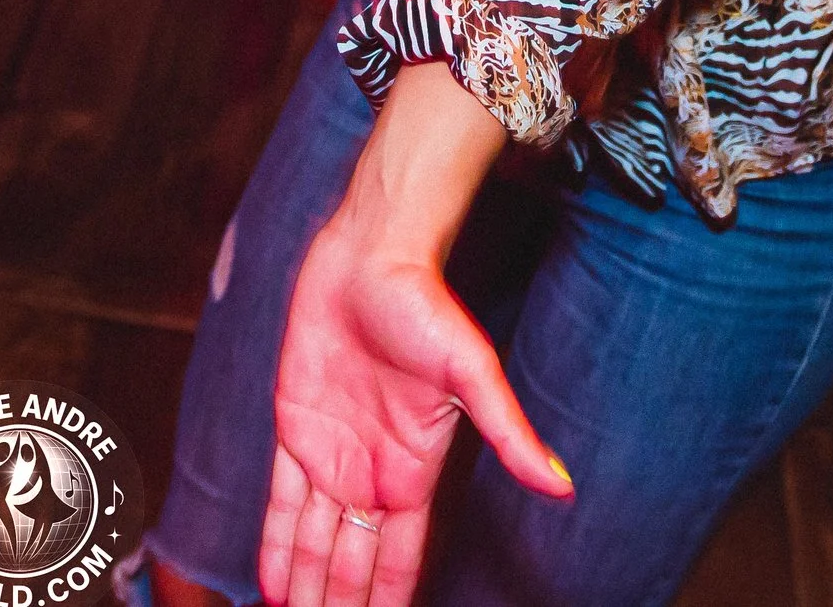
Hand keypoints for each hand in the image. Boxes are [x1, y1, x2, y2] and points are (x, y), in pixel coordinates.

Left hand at [261, 218, 570, 606]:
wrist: (369, 259)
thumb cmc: (429, 307)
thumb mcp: (475, 372)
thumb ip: (510, 434)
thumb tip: (562, 485)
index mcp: (415, 470)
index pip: (400, 558)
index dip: (388, 600)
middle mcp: (374, 473)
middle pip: (353, 563)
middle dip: (340, 605)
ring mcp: (333, 457)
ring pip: (314, 545)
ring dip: (306, 591)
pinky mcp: (297, 434)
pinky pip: (281, 508)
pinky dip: (275, 549)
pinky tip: (270, 586)